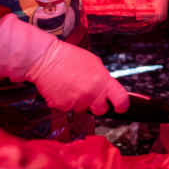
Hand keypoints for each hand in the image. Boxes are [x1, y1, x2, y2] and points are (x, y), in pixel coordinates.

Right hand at [0, 14, 128, 114]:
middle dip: (98, 105)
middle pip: (101, 110)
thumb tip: (107, 89)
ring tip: (71, 85)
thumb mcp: (94, 63)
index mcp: (102, 80)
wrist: (46, 59)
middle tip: (90, 94)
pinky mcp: (63, 106)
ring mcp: (77, 101)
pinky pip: (68, 108)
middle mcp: (92, 93)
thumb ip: (103, 79)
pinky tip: (62, 88)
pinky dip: (66, 101)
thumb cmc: (69, 58)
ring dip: (79, 101)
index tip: (121, 108)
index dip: (122, 105)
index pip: (120, 98)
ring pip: (83, 108)